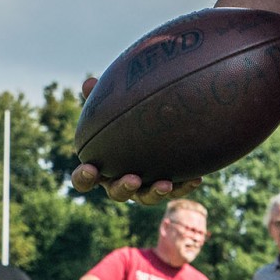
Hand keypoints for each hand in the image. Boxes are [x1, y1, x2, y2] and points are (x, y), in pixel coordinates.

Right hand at [68, 77, 202, 203]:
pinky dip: (184, 186)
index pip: (85, 178)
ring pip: (145, 198)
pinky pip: (176, 191)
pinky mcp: (168, 186)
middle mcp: (120, 180)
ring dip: (154, 192)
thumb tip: (89, 82)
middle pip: (117, 193)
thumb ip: (101, 97)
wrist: (158, 125)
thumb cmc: (126, 117)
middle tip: (133, 179)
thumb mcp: (114, 106)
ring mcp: (144, 187)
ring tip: (165, 183)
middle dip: (123, 188)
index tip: (90, 168)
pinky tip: (195, 179)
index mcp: (102, 166)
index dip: (84, 177)